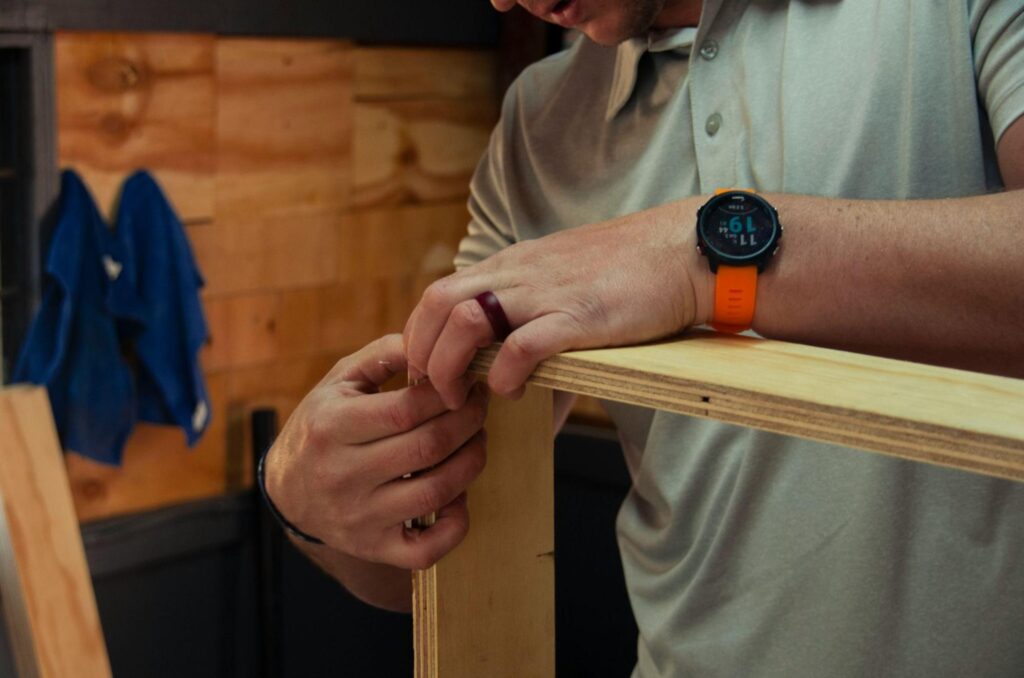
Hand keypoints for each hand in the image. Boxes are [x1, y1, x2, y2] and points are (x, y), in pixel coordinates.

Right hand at [263, 334, 489, 570]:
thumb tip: (427, 341)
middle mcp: (342, 474)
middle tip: (480, 407)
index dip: (446, 394)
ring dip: (470, 464)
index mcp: (331, 427)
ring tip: (476, 441)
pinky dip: (455, 525)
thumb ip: (381, 355)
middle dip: (467, 423)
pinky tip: (460, 497)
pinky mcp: (374, 547)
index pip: (405, 410)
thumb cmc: (323, 425)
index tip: (467, 382)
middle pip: (426, 448)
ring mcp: (359, 516)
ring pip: (434, 493)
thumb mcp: (339, 382)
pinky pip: (426, 549)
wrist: (288, 491)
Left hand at [404, 199, 712, 408]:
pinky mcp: (577, 316)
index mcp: (512, 266)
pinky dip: (504, 377)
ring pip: (464, 321)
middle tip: (434, 393)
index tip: (427, 373)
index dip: (420, 337)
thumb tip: (532, 389)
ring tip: (463, 397)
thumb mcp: (567, 285)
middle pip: (437, 305)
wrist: (684, 250)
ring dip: (451, 366)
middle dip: (422, 354)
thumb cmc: (631, 273)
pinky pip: (521, 347)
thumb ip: (539, 324)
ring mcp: (545, 293)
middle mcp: (517, 274)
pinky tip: (513, 393)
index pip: (438, 294)